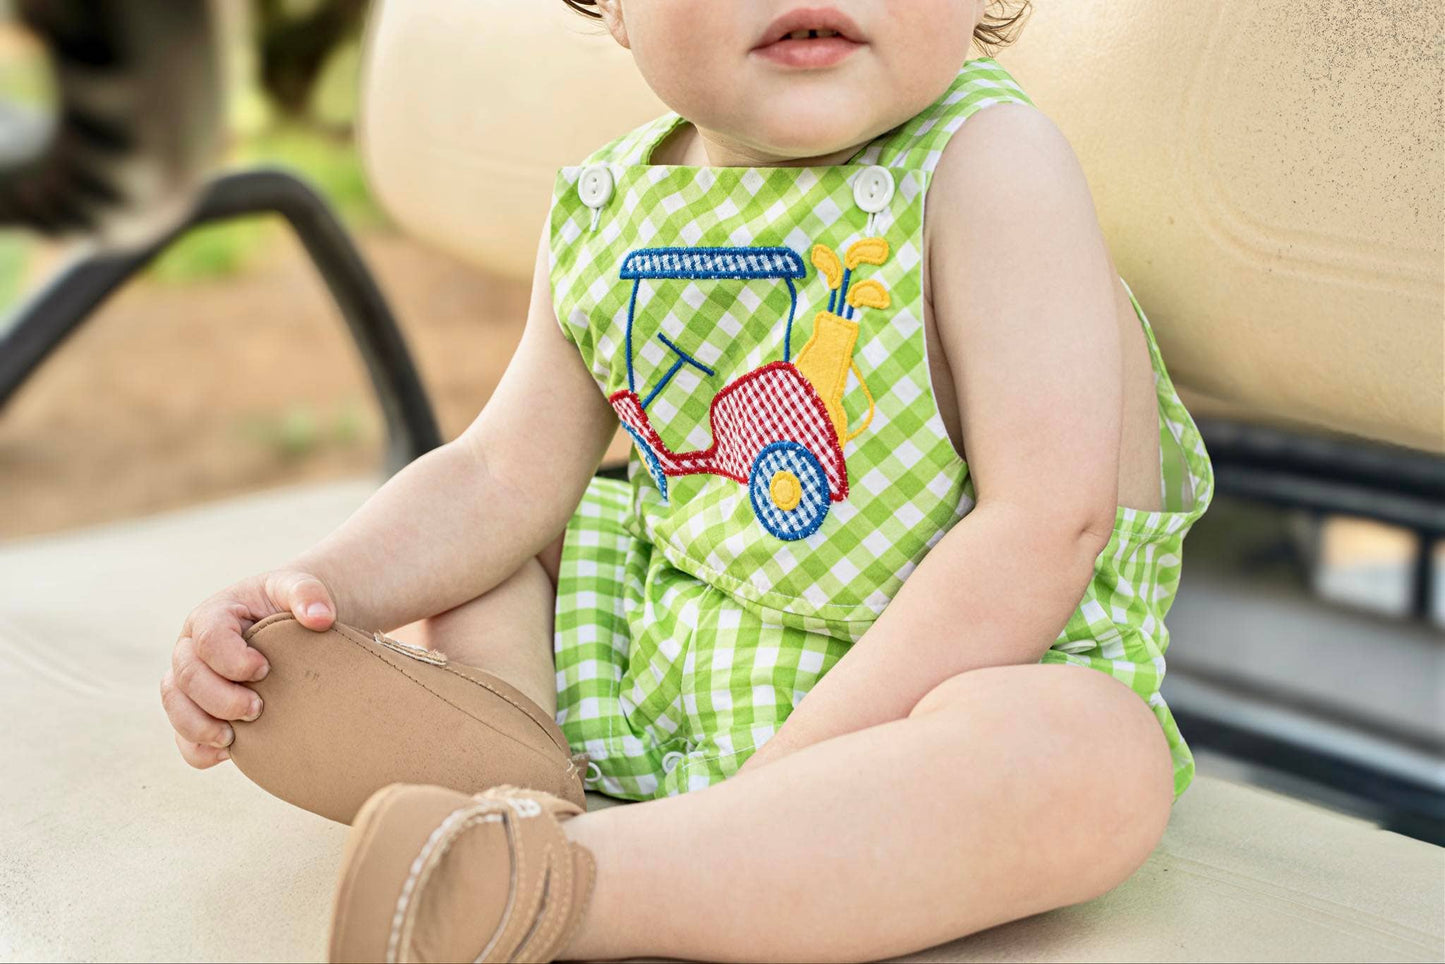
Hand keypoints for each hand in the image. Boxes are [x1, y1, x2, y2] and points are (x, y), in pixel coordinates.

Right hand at [160, 569, 336, 767]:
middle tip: (256, 709)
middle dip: (219, 698)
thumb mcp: (296, 589)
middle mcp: (192, 647)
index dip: (232, 660)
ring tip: (234, 739)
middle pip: (185, 675)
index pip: (207, 639)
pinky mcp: (196, 707)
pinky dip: (197, 749)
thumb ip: (307, 593)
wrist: (289, 623)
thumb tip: (320, 618)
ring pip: (174, 704)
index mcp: (212, 616)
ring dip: (199, 726)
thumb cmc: (288, 605)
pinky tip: (226, 754)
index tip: (265, 670)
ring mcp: (189, 679)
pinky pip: (181, 735)